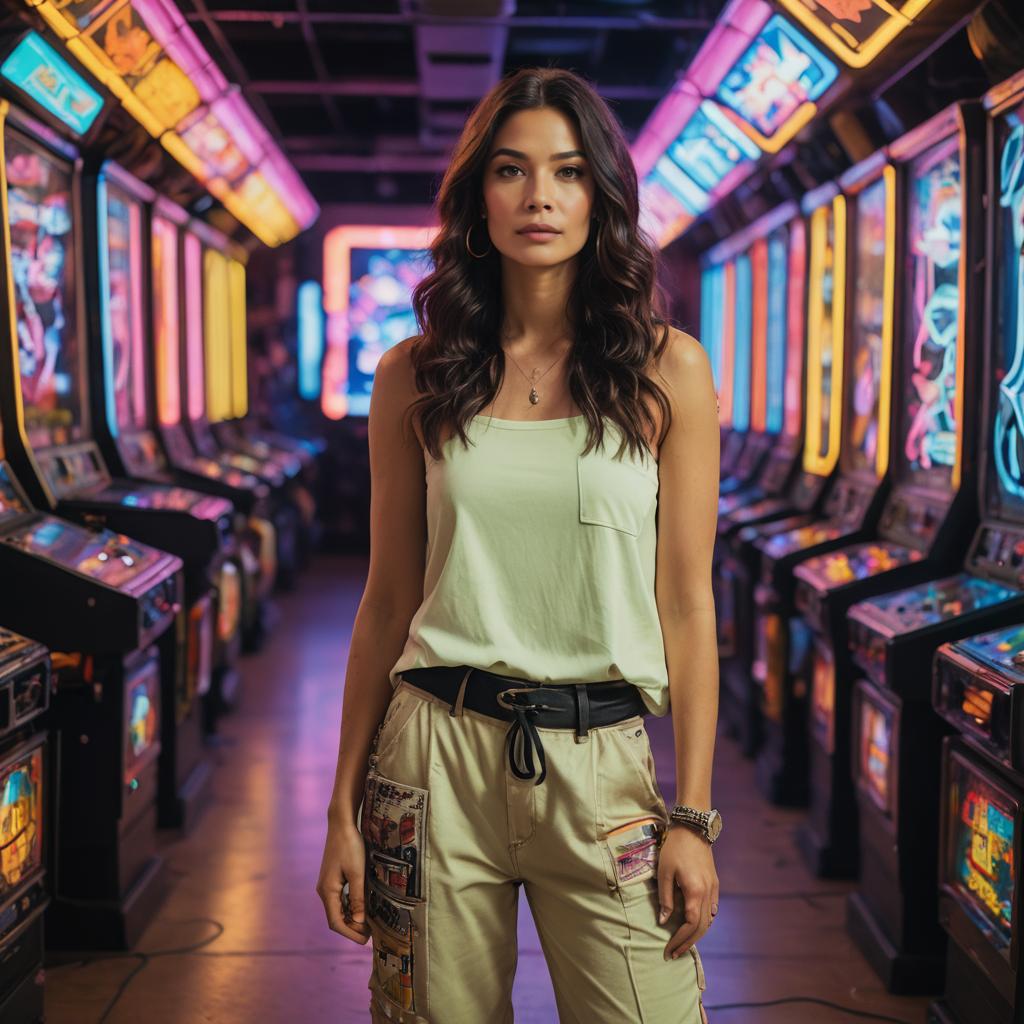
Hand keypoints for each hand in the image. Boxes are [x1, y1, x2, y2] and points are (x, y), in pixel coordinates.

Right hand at [316, 819, 370, 943]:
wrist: (341, 824)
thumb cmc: (350, 846)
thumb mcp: (358, 872)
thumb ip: (358, 897)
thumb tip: (359, 921)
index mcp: (327, 891)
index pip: (335, 922)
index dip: (350, 933)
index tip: (365, 940)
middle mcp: (324, 890)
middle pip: (335, 918)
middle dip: (352, 928)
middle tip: (370, 934)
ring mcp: (327, 884)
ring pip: (337, 909)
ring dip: (351, 918)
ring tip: (368, 924)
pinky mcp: (332, 878)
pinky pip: (339, 899)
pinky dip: (349, 907)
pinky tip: (361, 908)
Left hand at [657, 824, 718, 959]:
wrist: (693, 828)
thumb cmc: (675, 848)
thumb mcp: (664, 872)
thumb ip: (665, 898)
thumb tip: (664, 920)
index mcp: (695, 892)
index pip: (690, 925)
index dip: (680, 940)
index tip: (669, 950)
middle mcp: (708, 894)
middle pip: (702, 927)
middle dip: (687, 943)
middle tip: (674, 954)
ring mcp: (713, 889)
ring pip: (709, 920)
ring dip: (697, 934)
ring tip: (683, 943)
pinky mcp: (714, 883)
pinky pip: (712, 909)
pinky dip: (705, 921)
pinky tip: (697, 925)